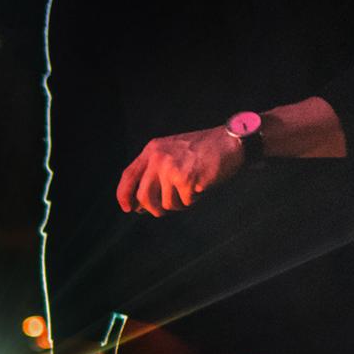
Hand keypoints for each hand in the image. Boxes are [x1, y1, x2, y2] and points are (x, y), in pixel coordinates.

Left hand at [116, 125, 241, 216]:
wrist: (230, 142)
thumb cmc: (203, 151)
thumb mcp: (172, 153)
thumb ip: (155, 172)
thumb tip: (140, 204)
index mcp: (152, 150)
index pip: (128, 175)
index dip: (124, 195)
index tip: (127, 208)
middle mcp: (158, 158)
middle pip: (143, 197)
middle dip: (153, 209)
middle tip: (163, 211)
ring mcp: (171, 169)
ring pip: (166, 203)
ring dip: (178, 203)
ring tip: (190, 189)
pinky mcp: (185, 180)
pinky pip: (184, 203)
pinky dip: (193, 200)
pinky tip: (201, 186)